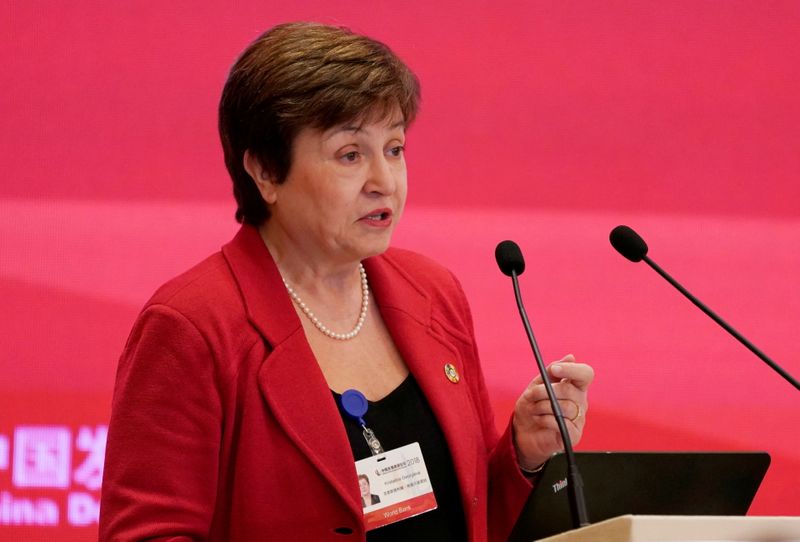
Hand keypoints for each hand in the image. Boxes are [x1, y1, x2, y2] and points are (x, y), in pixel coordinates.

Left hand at [511, 354, 594, 470]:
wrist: (522, 432)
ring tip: (533, 409)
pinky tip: (539, 420)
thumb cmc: (531, 407)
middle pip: (570, 390)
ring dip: (542, 406)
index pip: (586, 374)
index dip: (572, 370)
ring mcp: (578, 419)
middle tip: (532, 394)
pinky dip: (545, 420)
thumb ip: (551, 372)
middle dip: (545, 391)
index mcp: (574, 387)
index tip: (553, 370)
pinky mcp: (574, 435)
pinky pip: (562, 424)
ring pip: (565, 407)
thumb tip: (571, 356)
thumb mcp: (536, 385)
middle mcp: (580, 402)